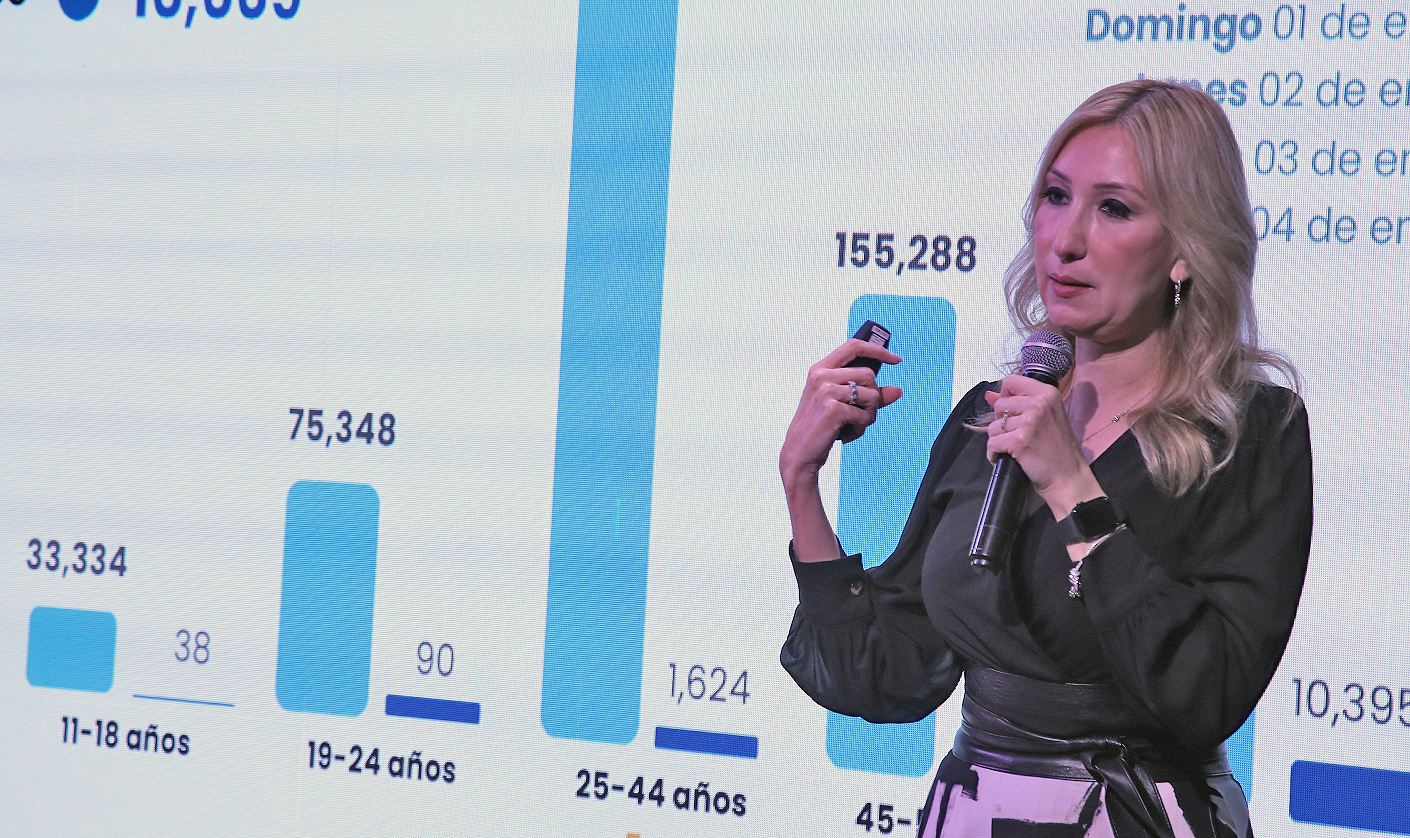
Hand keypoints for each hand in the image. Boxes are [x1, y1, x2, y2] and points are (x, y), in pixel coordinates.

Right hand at [779, 338, 901, 492]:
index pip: (854, 346)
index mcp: (820, 369)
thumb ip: (869, 395)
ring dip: (869, 415)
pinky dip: (860, 428)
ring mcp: (826, 391)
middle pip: (868, 375)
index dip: (878, 350)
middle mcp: (821, 376)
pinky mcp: (833, 409)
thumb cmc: (819, 427)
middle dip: (873, 398)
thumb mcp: (841, 404)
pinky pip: (864, 415)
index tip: (895, 359)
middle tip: (861, 414)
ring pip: (871, 395)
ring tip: (853, 425)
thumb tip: (898, 390)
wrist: (799, 453)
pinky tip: (846, 434)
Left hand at [984, 374, 1101, 517]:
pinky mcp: (1019, 441)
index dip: (1006, 397)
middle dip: (1002, 423)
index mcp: (1047, 393)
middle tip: (1019, 435)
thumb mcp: (1045, 417)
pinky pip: (991, 444)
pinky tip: (1007, 458)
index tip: (1013, 412)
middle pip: (999, 406)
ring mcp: (1029, 422)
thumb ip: (1017, 402)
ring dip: (999, 440)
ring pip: (993, 426)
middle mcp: (1039, 404)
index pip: (1011, 381)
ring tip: (1016, 448)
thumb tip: (989, 395)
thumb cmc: (1058, 449)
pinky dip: (994, 454)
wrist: (1069, 477)